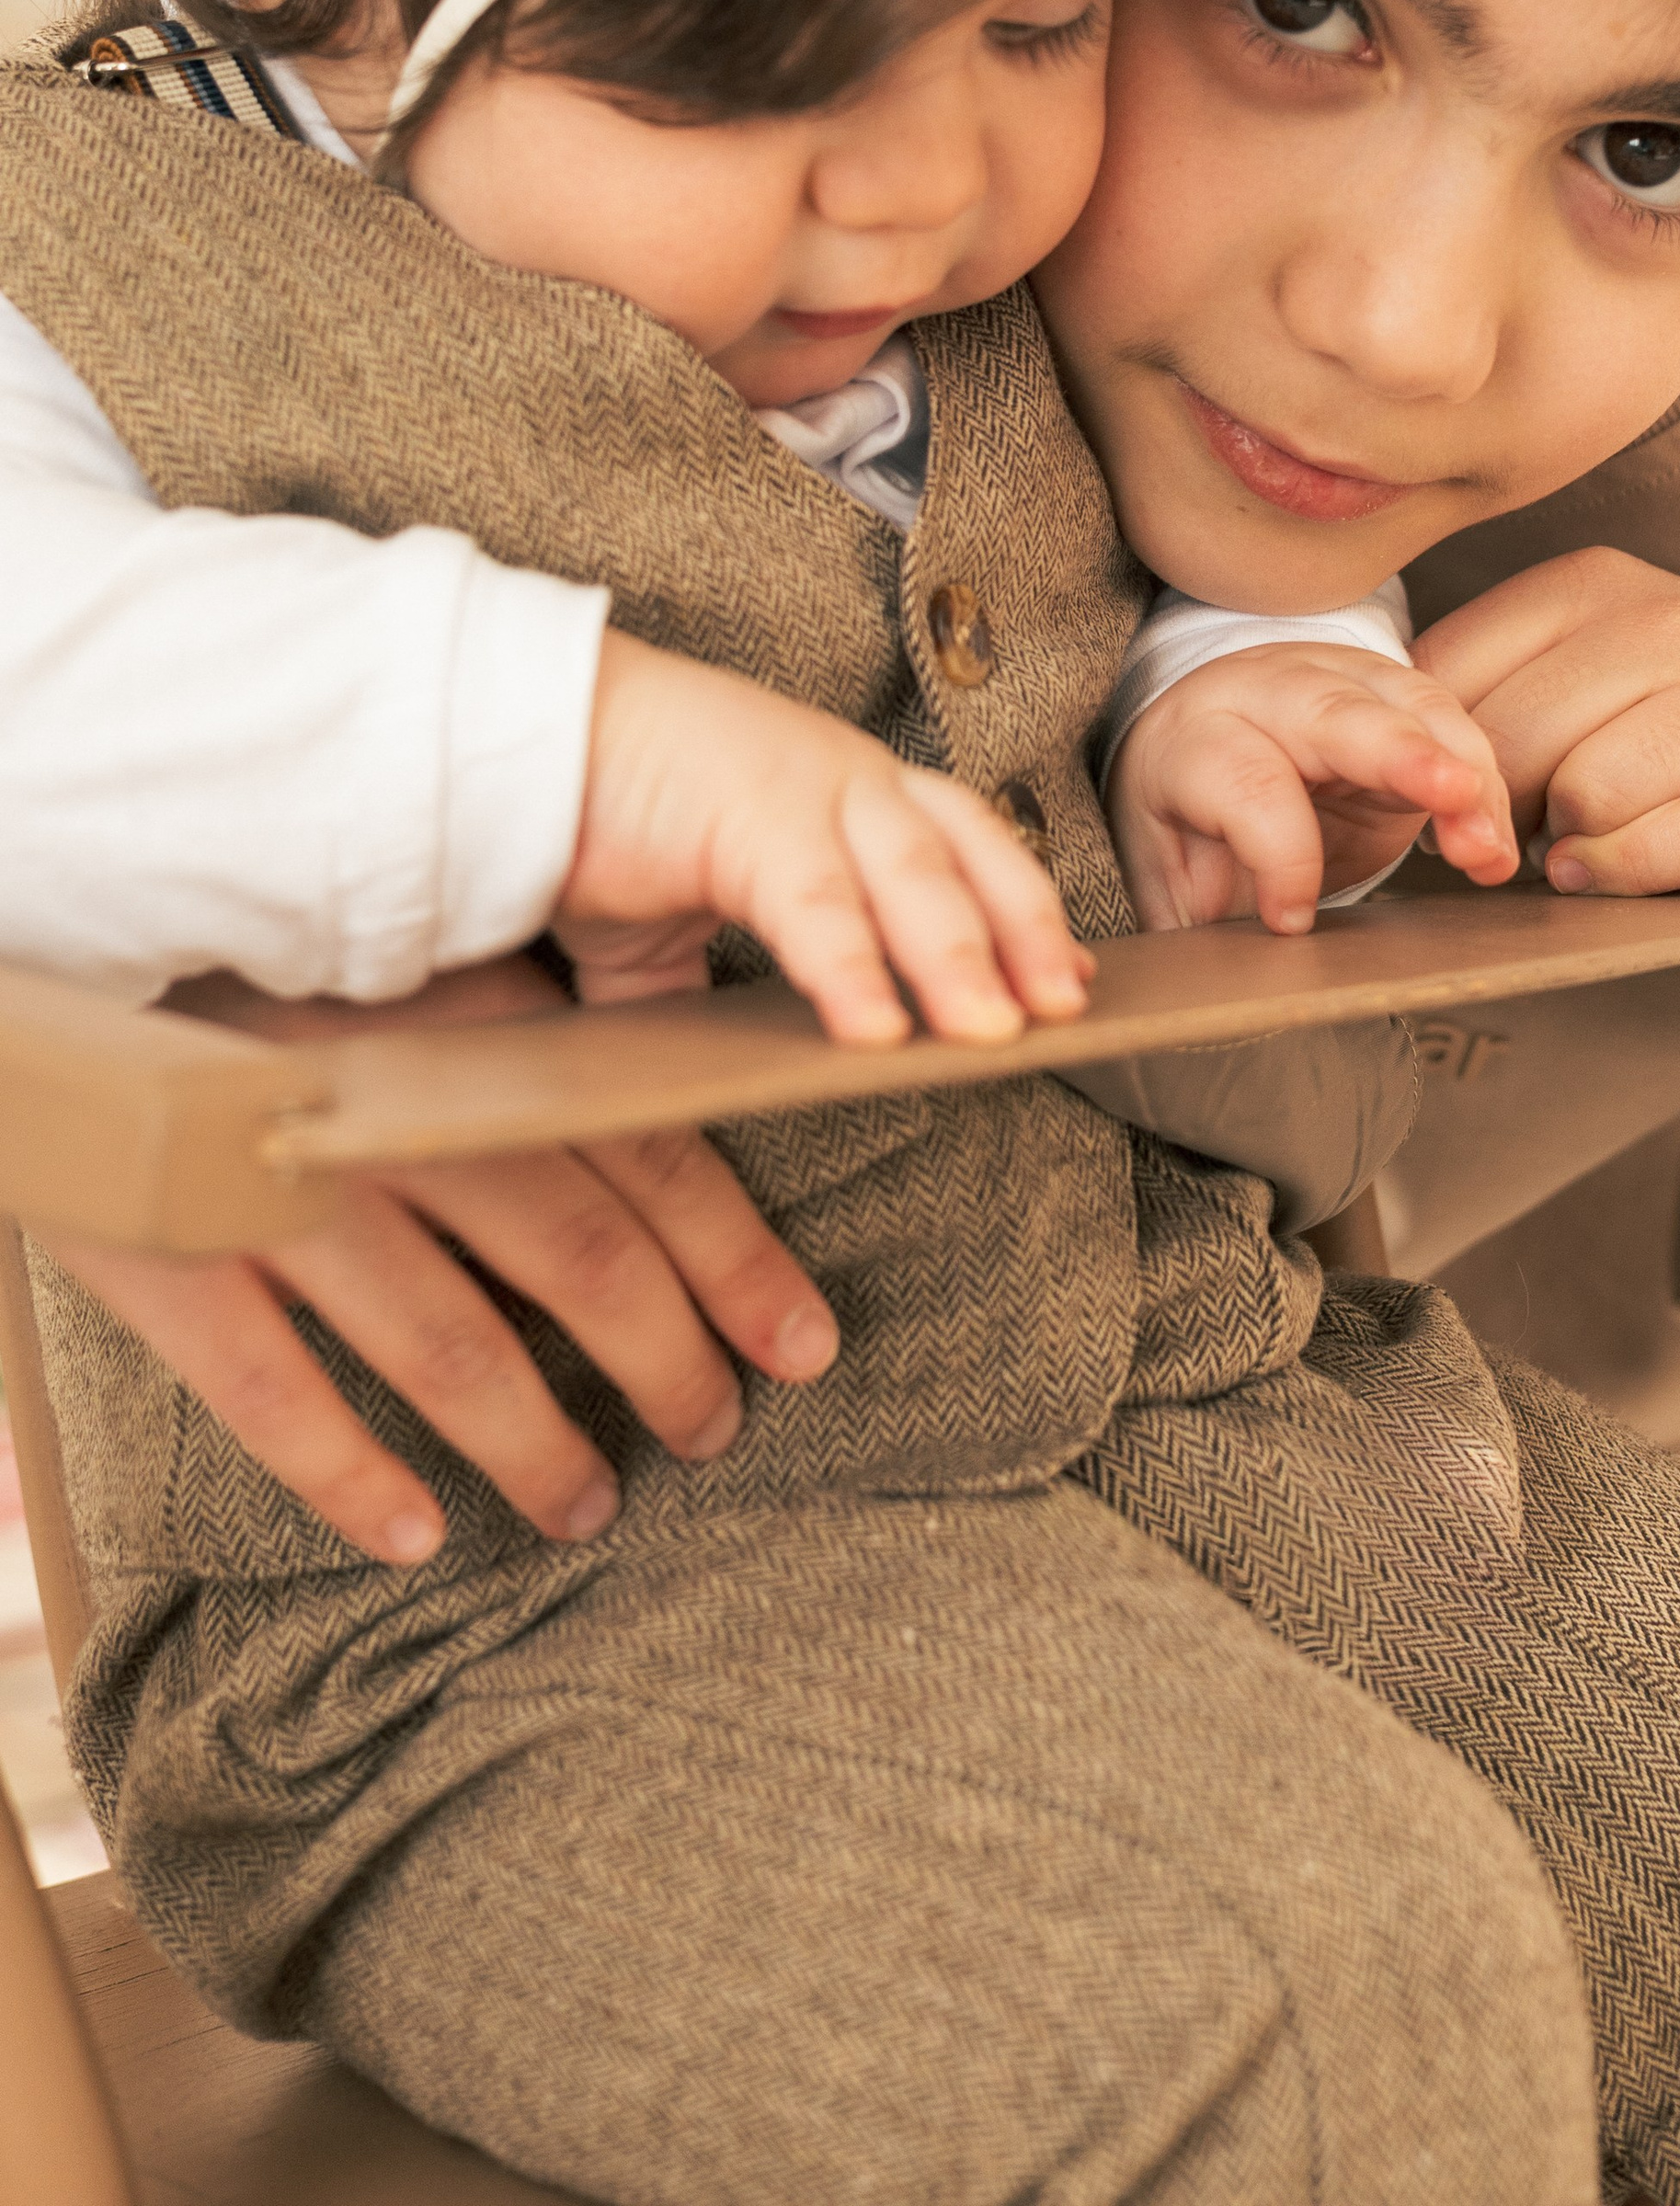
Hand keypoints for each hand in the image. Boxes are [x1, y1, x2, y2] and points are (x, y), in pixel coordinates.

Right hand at [51, 952, 841, 1567]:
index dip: (737, 1259)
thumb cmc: (268, 966)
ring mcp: (283, 1193)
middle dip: (669, 1360)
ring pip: (450, 1345)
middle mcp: (399, 1116)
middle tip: (718, 1432)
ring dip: (537, 1441)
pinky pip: (275, 1395)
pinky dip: (352, 1474)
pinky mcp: (168, 1259)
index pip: (647, 1157)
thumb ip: (523, 1046)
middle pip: (579, 1261)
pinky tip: (415, 1535)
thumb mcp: (417, 969)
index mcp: (471, 1037)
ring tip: (590, 1505)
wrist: (61, 944)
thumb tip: (661, 1130)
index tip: (806, 1342)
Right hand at [561, 631, 1093, 1043]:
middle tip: (1067, 1010)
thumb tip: (718, 1062)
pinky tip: (877, 1032)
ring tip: (994, 1035)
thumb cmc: (594, 813)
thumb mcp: (672, 914)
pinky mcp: (741, 812)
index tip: (1067, 977)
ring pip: (914, 874)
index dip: (1020, 909)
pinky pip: (814, 903)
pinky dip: (851, 969)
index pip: (964, 845)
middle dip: (1025, 933)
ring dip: (962, 957)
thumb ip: (709, 977)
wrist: (515, 736)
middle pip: (968, 853)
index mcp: (842, 789)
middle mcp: (844, 776)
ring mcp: (801, 786)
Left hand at [1108, 642, 1517, 933]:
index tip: (1295, 921)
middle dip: (1403, 754)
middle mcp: (1268, 694)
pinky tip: (1492, 840)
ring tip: (1487, 847)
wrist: (1210, 737)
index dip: (1280, 856)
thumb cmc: (1191, 814)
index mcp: (1197, 739)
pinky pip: (1449, 722)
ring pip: (1412, 704)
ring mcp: (1337, 679)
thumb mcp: (1171, 869)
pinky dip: (1482, 783)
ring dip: (1464, 774)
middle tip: (1457, 797)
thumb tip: (1219, 984)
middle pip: (1337, 714)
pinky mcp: (1393, 690)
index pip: (1246, 785)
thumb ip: (1194, 920)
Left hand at [1414, 549, 1679, 923]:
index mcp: (1594, 585)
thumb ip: (1494, 707)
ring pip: (1588, 791)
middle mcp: (1672, 615)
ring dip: (1573, 853)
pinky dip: (1634, 876)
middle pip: (1509, 740)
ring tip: (1585, 861)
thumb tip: (1390, 768)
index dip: (1434, 766)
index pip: (1447, 676)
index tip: (1452, 811)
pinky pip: (1679, 837)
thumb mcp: (1591, 695)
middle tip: (1517, 852)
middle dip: (1496, 819)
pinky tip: (1617, 881)